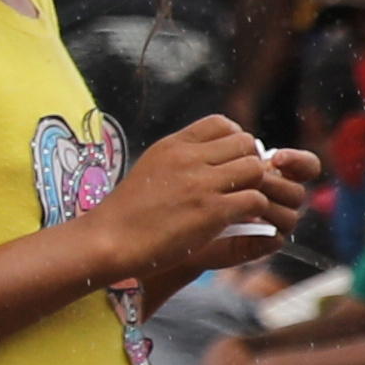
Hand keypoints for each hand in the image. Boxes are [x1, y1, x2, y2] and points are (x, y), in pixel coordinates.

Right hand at [97, 119, 308, 289]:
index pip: (221, 123)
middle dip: (250, 162)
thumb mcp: (152, 168)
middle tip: (241, 185)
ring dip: (255, 186)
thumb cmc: (130, 212)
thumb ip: (182, 158)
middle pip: (245, 143)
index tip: (229, 161)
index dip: (234, 140)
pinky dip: (254, 210)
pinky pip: (256, 199)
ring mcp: (201, 184)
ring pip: (255, 168)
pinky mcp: (212, 211)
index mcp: (172, 145)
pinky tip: (240, 219)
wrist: (109, 240)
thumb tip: (215, 155)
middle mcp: (187, 158)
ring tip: (241, 202)